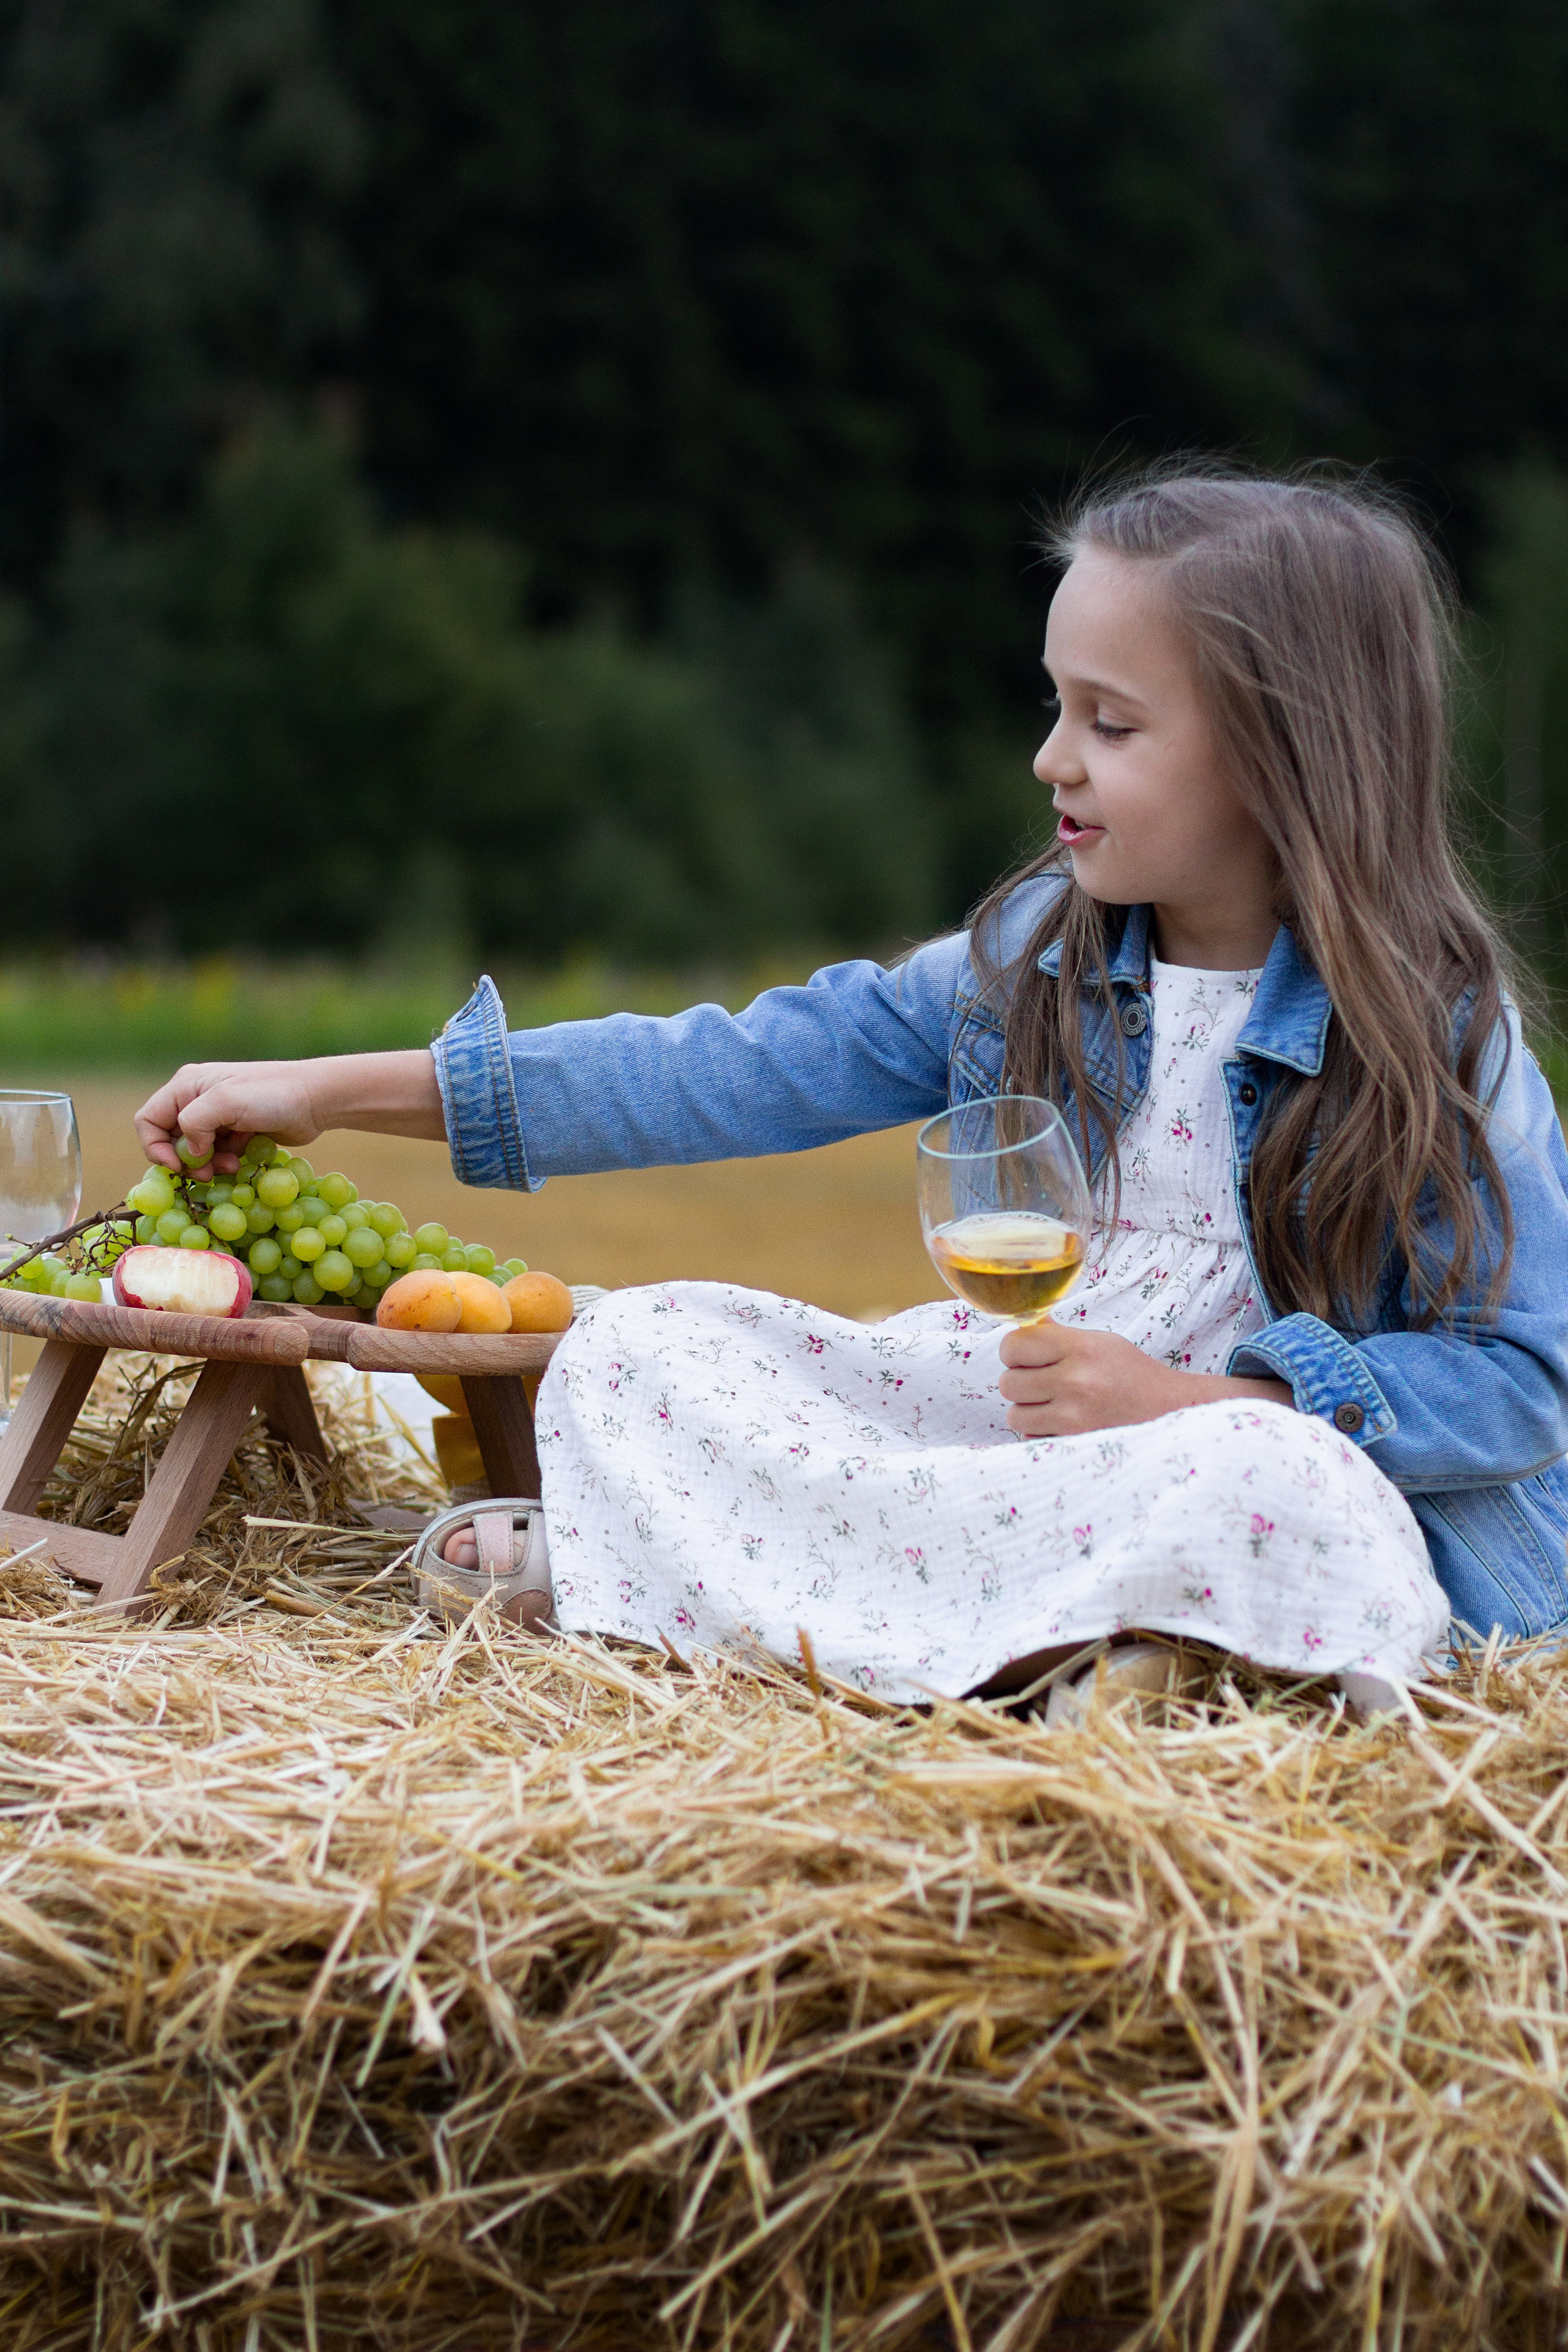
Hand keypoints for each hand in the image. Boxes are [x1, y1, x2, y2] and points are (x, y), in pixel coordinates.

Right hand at [134, 1050, 444, 1172]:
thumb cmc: (271, 1094)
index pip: (148, 1120)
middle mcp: (197, 1099)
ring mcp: (219, 1116)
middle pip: (171, 1139)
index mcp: (186, 1086)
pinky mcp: (238, 1131)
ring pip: (196, 1151)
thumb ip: (194, 1124)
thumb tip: (191, 1152)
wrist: (316, 1099)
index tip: (177, 1166)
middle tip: (208, 1174)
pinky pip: (219, 1154)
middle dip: (186, 1161)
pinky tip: (243, 1163)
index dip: (155, 1147)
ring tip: (232, 1167)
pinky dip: (226, 1163)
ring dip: (209, 1165)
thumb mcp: (226, 1102)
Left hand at [997, 1317, 1290, 1437]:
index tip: (1026, 1355)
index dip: (1015, 1351)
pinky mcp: (1075, 1445)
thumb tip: (1021, 1324)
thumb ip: (1057, 1336)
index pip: (1014, 1345)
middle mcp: (1076, 1382)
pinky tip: (1063, 1423)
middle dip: (1019, 1381)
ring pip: (1015, 1416)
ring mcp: (1075, 1418)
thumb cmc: (1132, 1373)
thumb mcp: (1099, 1342)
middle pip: (1008, 1383)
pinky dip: (1041, 1433)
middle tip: (1041, 1381)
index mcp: (1081, 1349)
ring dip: (1028, 1411)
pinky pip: (1032, 1438)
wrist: (1169, 1412)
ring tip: (1052, 1404)